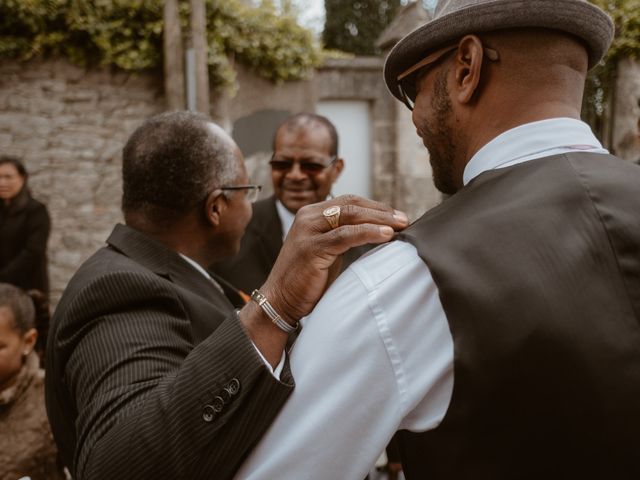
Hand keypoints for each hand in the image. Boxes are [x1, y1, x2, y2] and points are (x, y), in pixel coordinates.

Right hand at [239, 195, 408, 364]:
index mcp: (311, 214)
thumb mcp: (328, 251)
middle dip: (382, 210)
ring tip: (401, 225)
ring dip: (380, 219)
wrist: (280, 300)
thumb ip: (345, 237)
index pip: (349, 201)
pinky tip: (386, 236)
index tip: (397, 215)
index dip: (376, 206)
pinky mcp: (312, 248)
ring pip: (350, 215)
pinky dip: (369, 233)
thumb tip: (379, 231)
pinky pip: (346, 235)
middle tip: (404, 219)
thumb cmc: (307, 280)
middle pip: (352, 204)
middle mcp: (308, 217)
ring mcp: (308, 231)